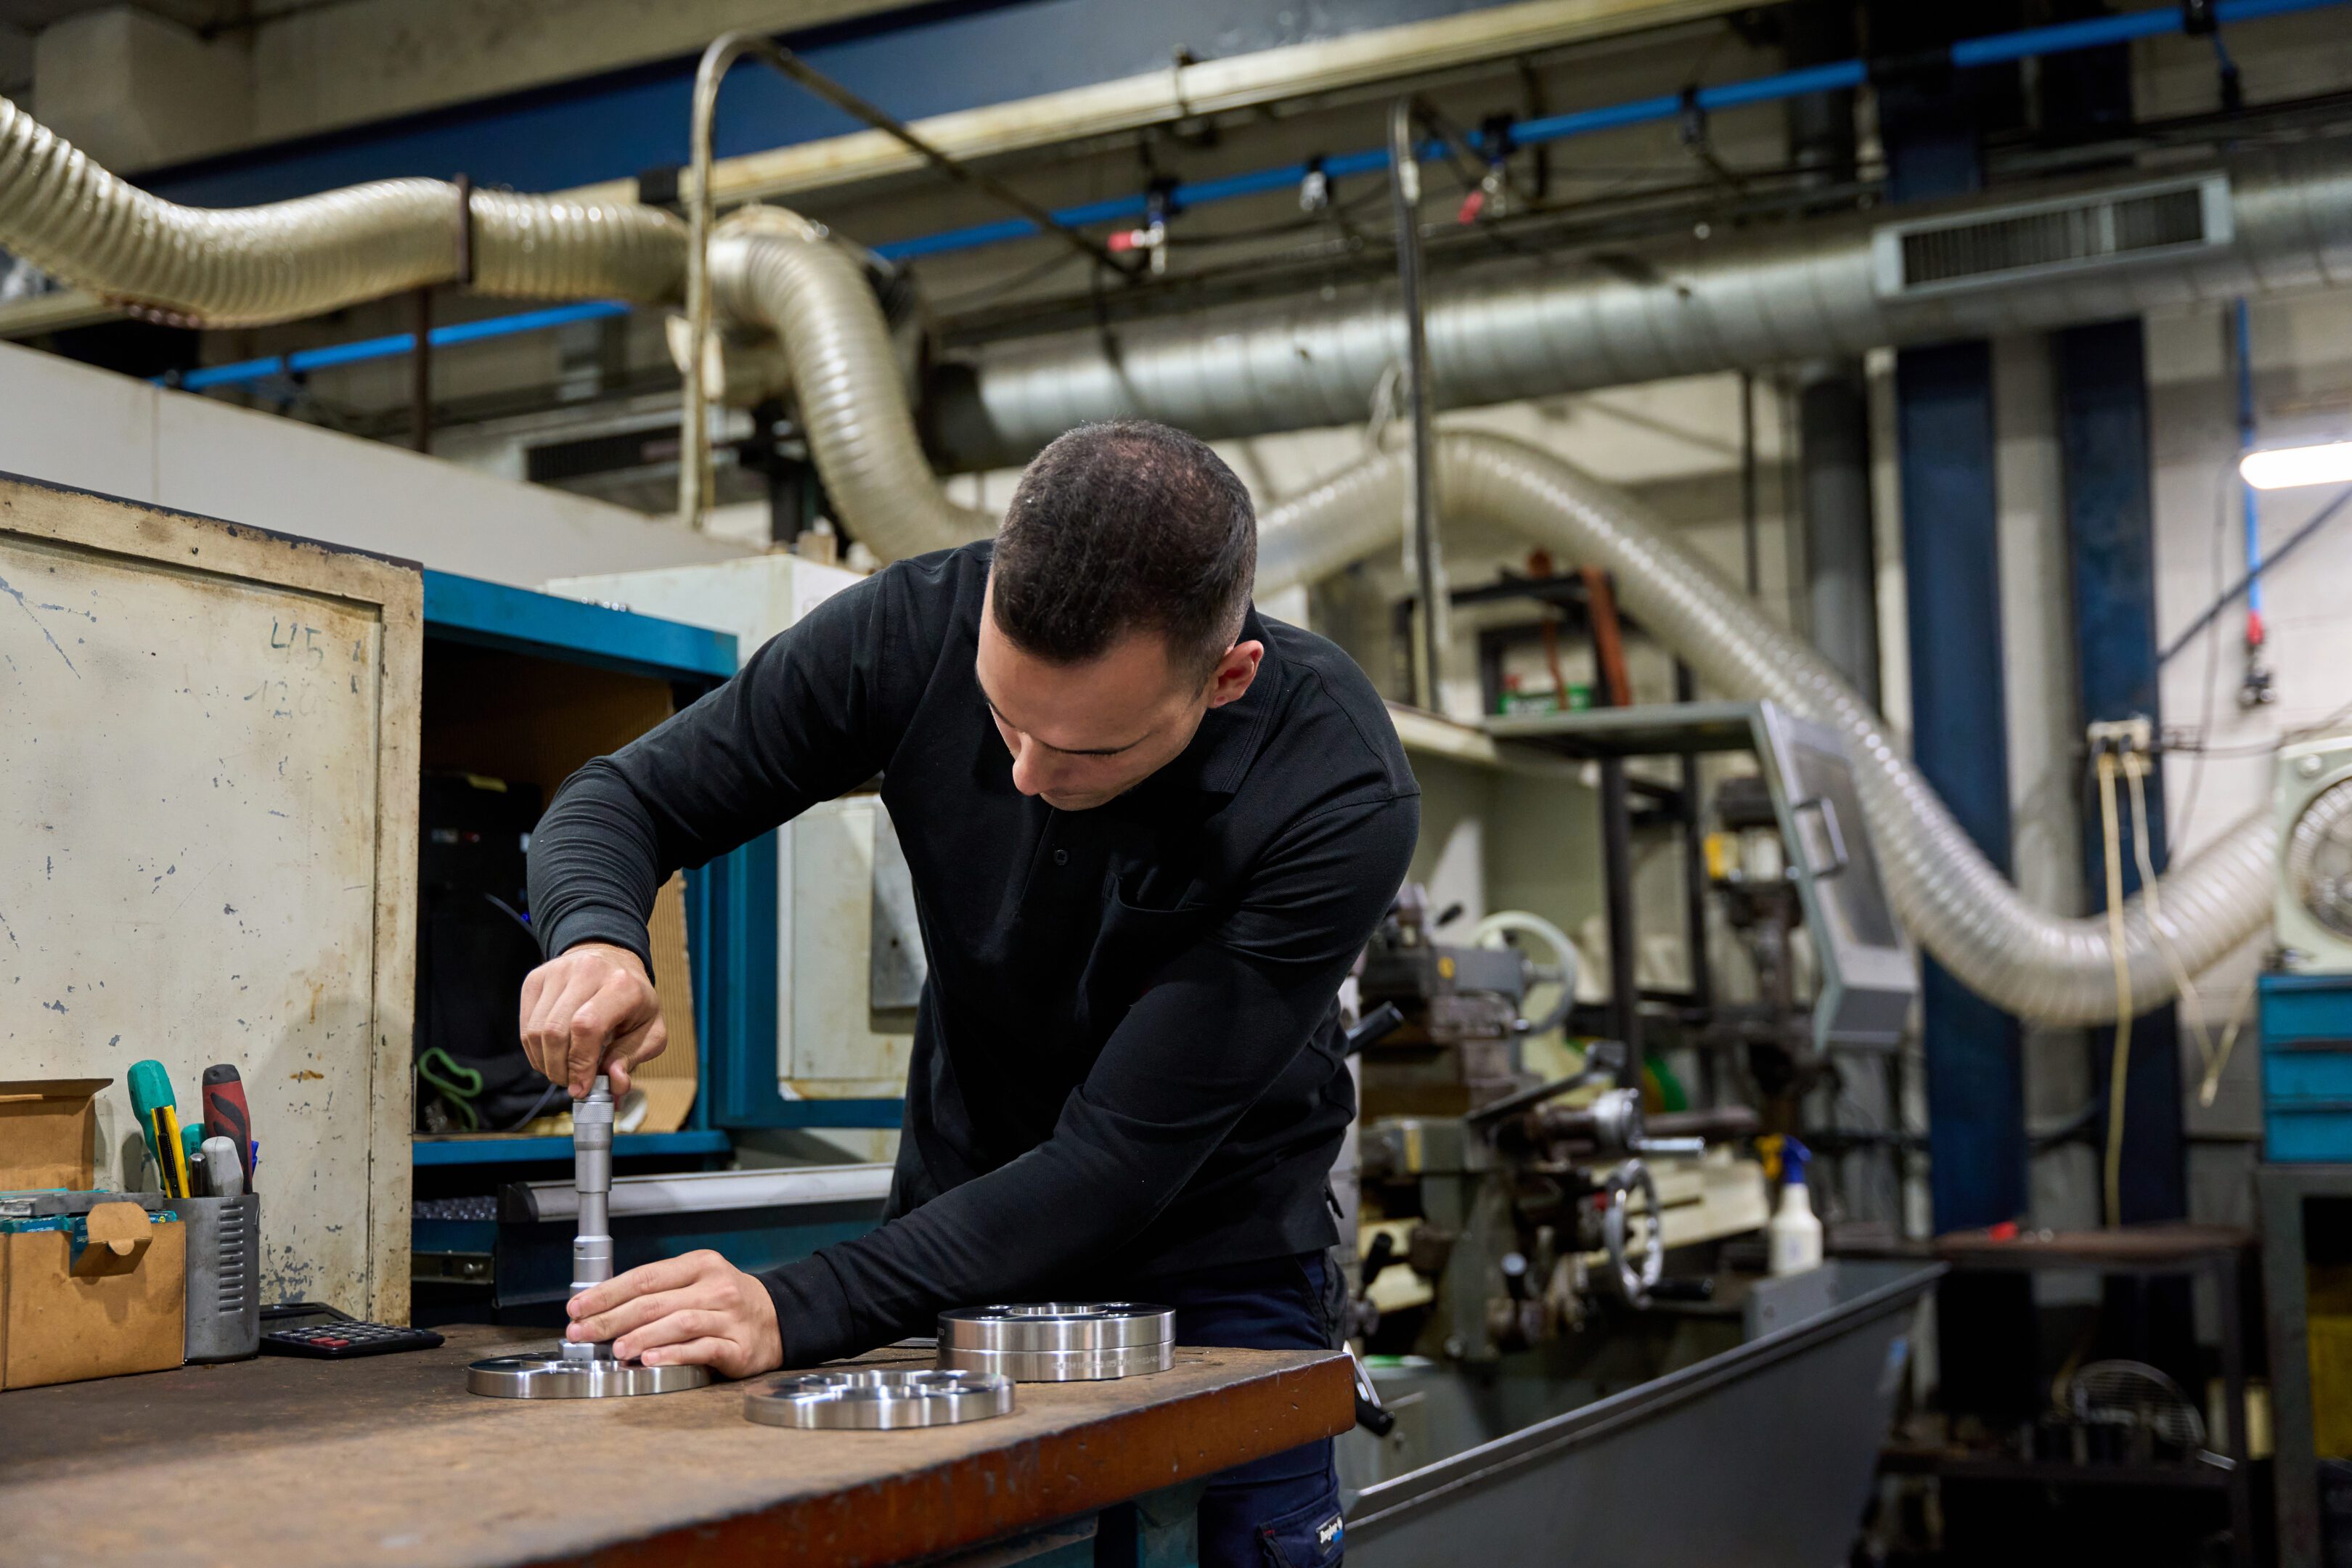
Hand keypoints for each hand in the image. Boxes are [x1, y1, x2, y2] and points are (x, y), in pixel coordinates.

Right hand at [518, 942, 665, 1097]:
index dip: (580, 1064)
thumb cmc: (633, 1001)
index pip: (587, 1026)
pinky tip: (552, 1055)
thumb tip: (615, 1083)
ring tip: (564, 1071)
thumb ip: (632, 1058)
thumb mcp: (650, 1030)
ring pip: (536, 1031)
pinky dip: (535, 1051)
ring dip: (546, 1063)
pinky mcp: (535, 979)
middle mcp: (587, 971)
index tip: (582, 1087)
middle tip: (572, 1084)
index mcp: (622, 984)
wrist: (611, 960)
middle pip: (556, 1031)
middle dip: (561, 1069)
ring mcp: (557, 972)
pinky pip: (525, 1026)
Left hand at [566, 1250, 782, 1378]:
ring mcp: (729, 1317)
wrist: (780, 1319)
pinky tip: (651, 1360)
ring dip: (641, 1337)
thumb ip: (660, 1291)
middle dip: (611, 1318)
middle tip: (582, 1333)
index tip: (578, 1307)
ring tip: (615, 1350)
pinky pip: (702, 1349)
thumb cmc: (727, 1302)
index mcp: (700, 1265)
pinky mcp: (739, 1347)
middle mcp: (716, 1287)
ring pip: (678, 1323)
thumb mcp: (698, 1281)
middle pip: (655, 1301)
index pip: (645, 1276)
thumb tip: (605, 1309)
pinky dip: (673, 1354)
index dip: (608, 1293)